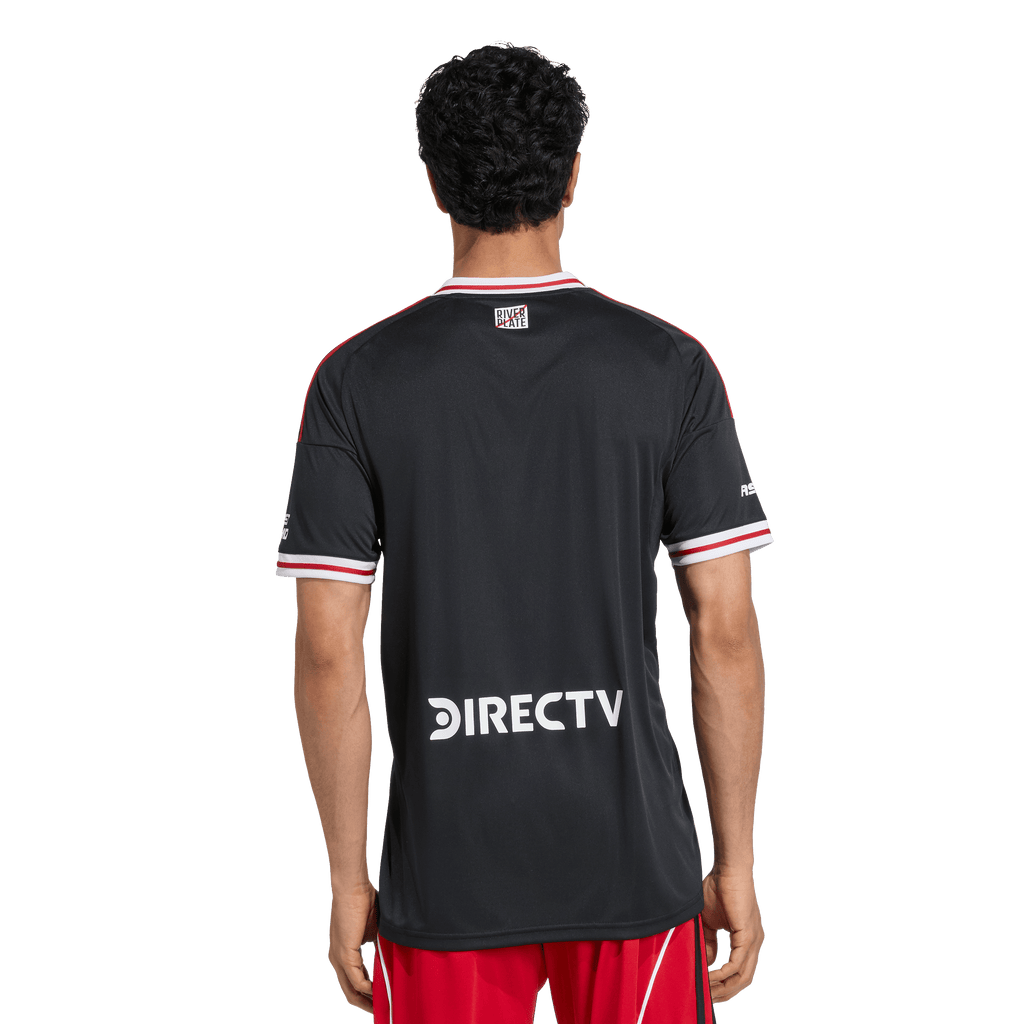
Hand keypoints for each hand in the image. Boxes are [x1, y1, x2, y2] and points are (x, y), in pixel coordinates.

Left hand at [327, 881, 378, 1013]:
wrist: (353, 888)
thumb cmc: (364, 902)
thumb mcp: (374, 930)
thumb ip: (379, 946)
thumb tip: (391, 958)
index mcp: (344, 954)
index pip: (353, 982)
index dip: (366, 995)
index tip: (381, 1000)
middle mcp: (337, 959)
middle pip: (350, 993)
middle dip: (366, 1005)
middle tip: (382, 1011)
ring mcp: (339, 958)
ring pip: (351, 991)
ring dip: (367, 1001)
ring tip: (382, 1007)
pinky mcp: (344, 955)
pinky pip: (357, 980)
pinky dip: (368, 989)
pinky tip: (379, 991)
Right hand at [701, 869, 763, 1003]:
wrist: (727, 869)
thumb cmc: (717, 888)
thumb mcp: (709, 921)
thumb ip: (709, 941)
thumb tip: (708, 961)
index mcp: (747, 940)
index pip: (740, 971)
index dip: (724, 984)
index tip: (707, 989)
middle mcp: (754, 943)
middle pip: (743, 980)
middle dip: (725, 992)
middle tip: (706, 997)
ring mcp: (754, 941)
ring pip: (742, 976)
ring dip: (724, 987)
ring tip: (706, 989)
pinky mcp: (748, 935)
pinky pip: (737, 964)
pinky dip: (723, 973)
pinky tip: (710, 975)